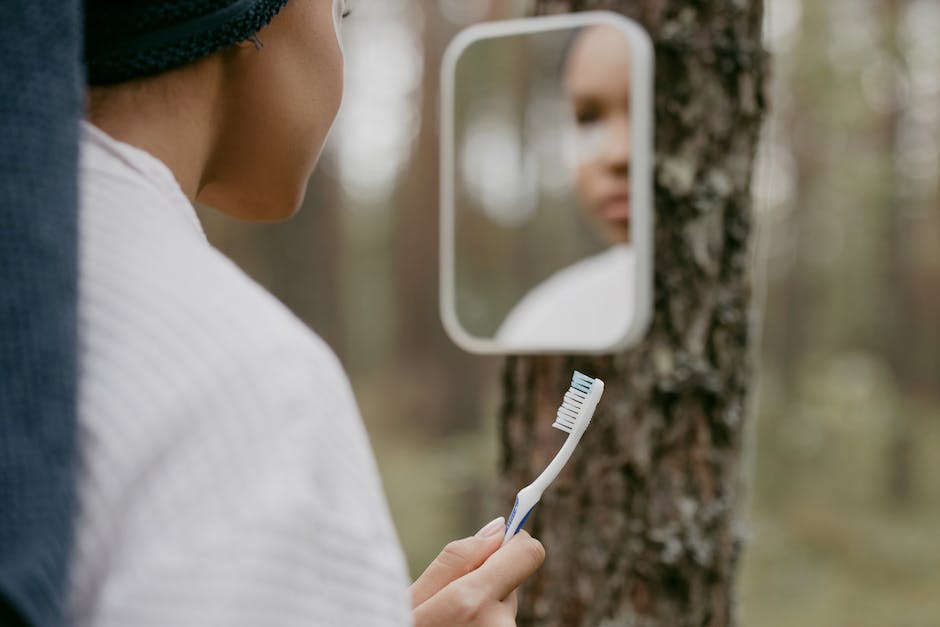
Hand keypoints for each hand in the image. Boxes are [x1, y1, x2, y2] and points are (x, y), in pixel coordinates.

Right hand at [410, 517, 545, 626]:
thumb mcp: (413, 597)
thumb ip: (456, 559)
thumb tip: (499, 527)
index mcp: (471, 600)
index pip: (527, 553)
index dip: (515, 541)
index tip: (505, 536)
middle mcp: (498, 625)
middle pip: (511, 579)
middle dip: (485, 582)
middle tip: (450, 602)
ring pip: (504, 605)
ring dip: (483, 608)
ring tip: (450, 622)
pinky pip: (501, 624)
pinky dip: (483, 624)